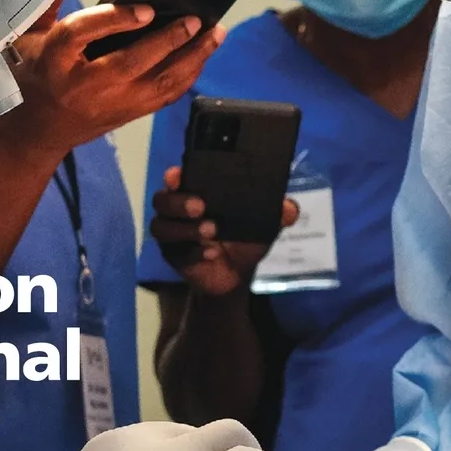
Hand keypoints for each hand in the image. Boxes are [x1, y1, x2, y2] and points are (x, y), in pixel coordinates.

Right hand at [0, 0, 224, 159]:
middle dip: (169, 40)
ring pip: (157, 83)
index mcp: (53, 60)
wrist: (32, 131)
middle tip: (197, 19)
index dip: (115, 19)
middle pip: (131, 62)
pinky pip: (164, 97)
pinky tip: (201, 56)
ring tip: (214, 34)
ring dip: (191, 59)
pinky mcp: (126, 116)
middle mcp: (83, 85)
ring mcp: (108, 104)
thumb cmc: (31, 75)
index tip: (146, 9)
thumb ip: (49, 0)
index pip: (82, 33)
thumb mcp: (27, 35)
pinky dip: (187, 76)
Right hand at [150, 165, 298, 296]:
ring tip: (210, 231)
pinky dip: (193, 252)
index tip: (179, 175)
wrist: (237, 275)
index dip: (174, 175)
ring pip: (161, 226)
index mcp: (195, 192)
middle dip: (178, 202)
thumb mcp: (263, 225)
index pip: (177, 178)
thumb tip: (289, 209)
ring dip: (184, 229)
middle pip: (162, 200)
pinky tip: (209, 254)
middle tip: (201, 207)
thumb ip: (277, 213)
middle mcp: (176, 210)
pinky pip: (175, 252)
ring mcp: (171, 233)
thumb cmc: (243, 239)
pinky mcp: (173, 256)